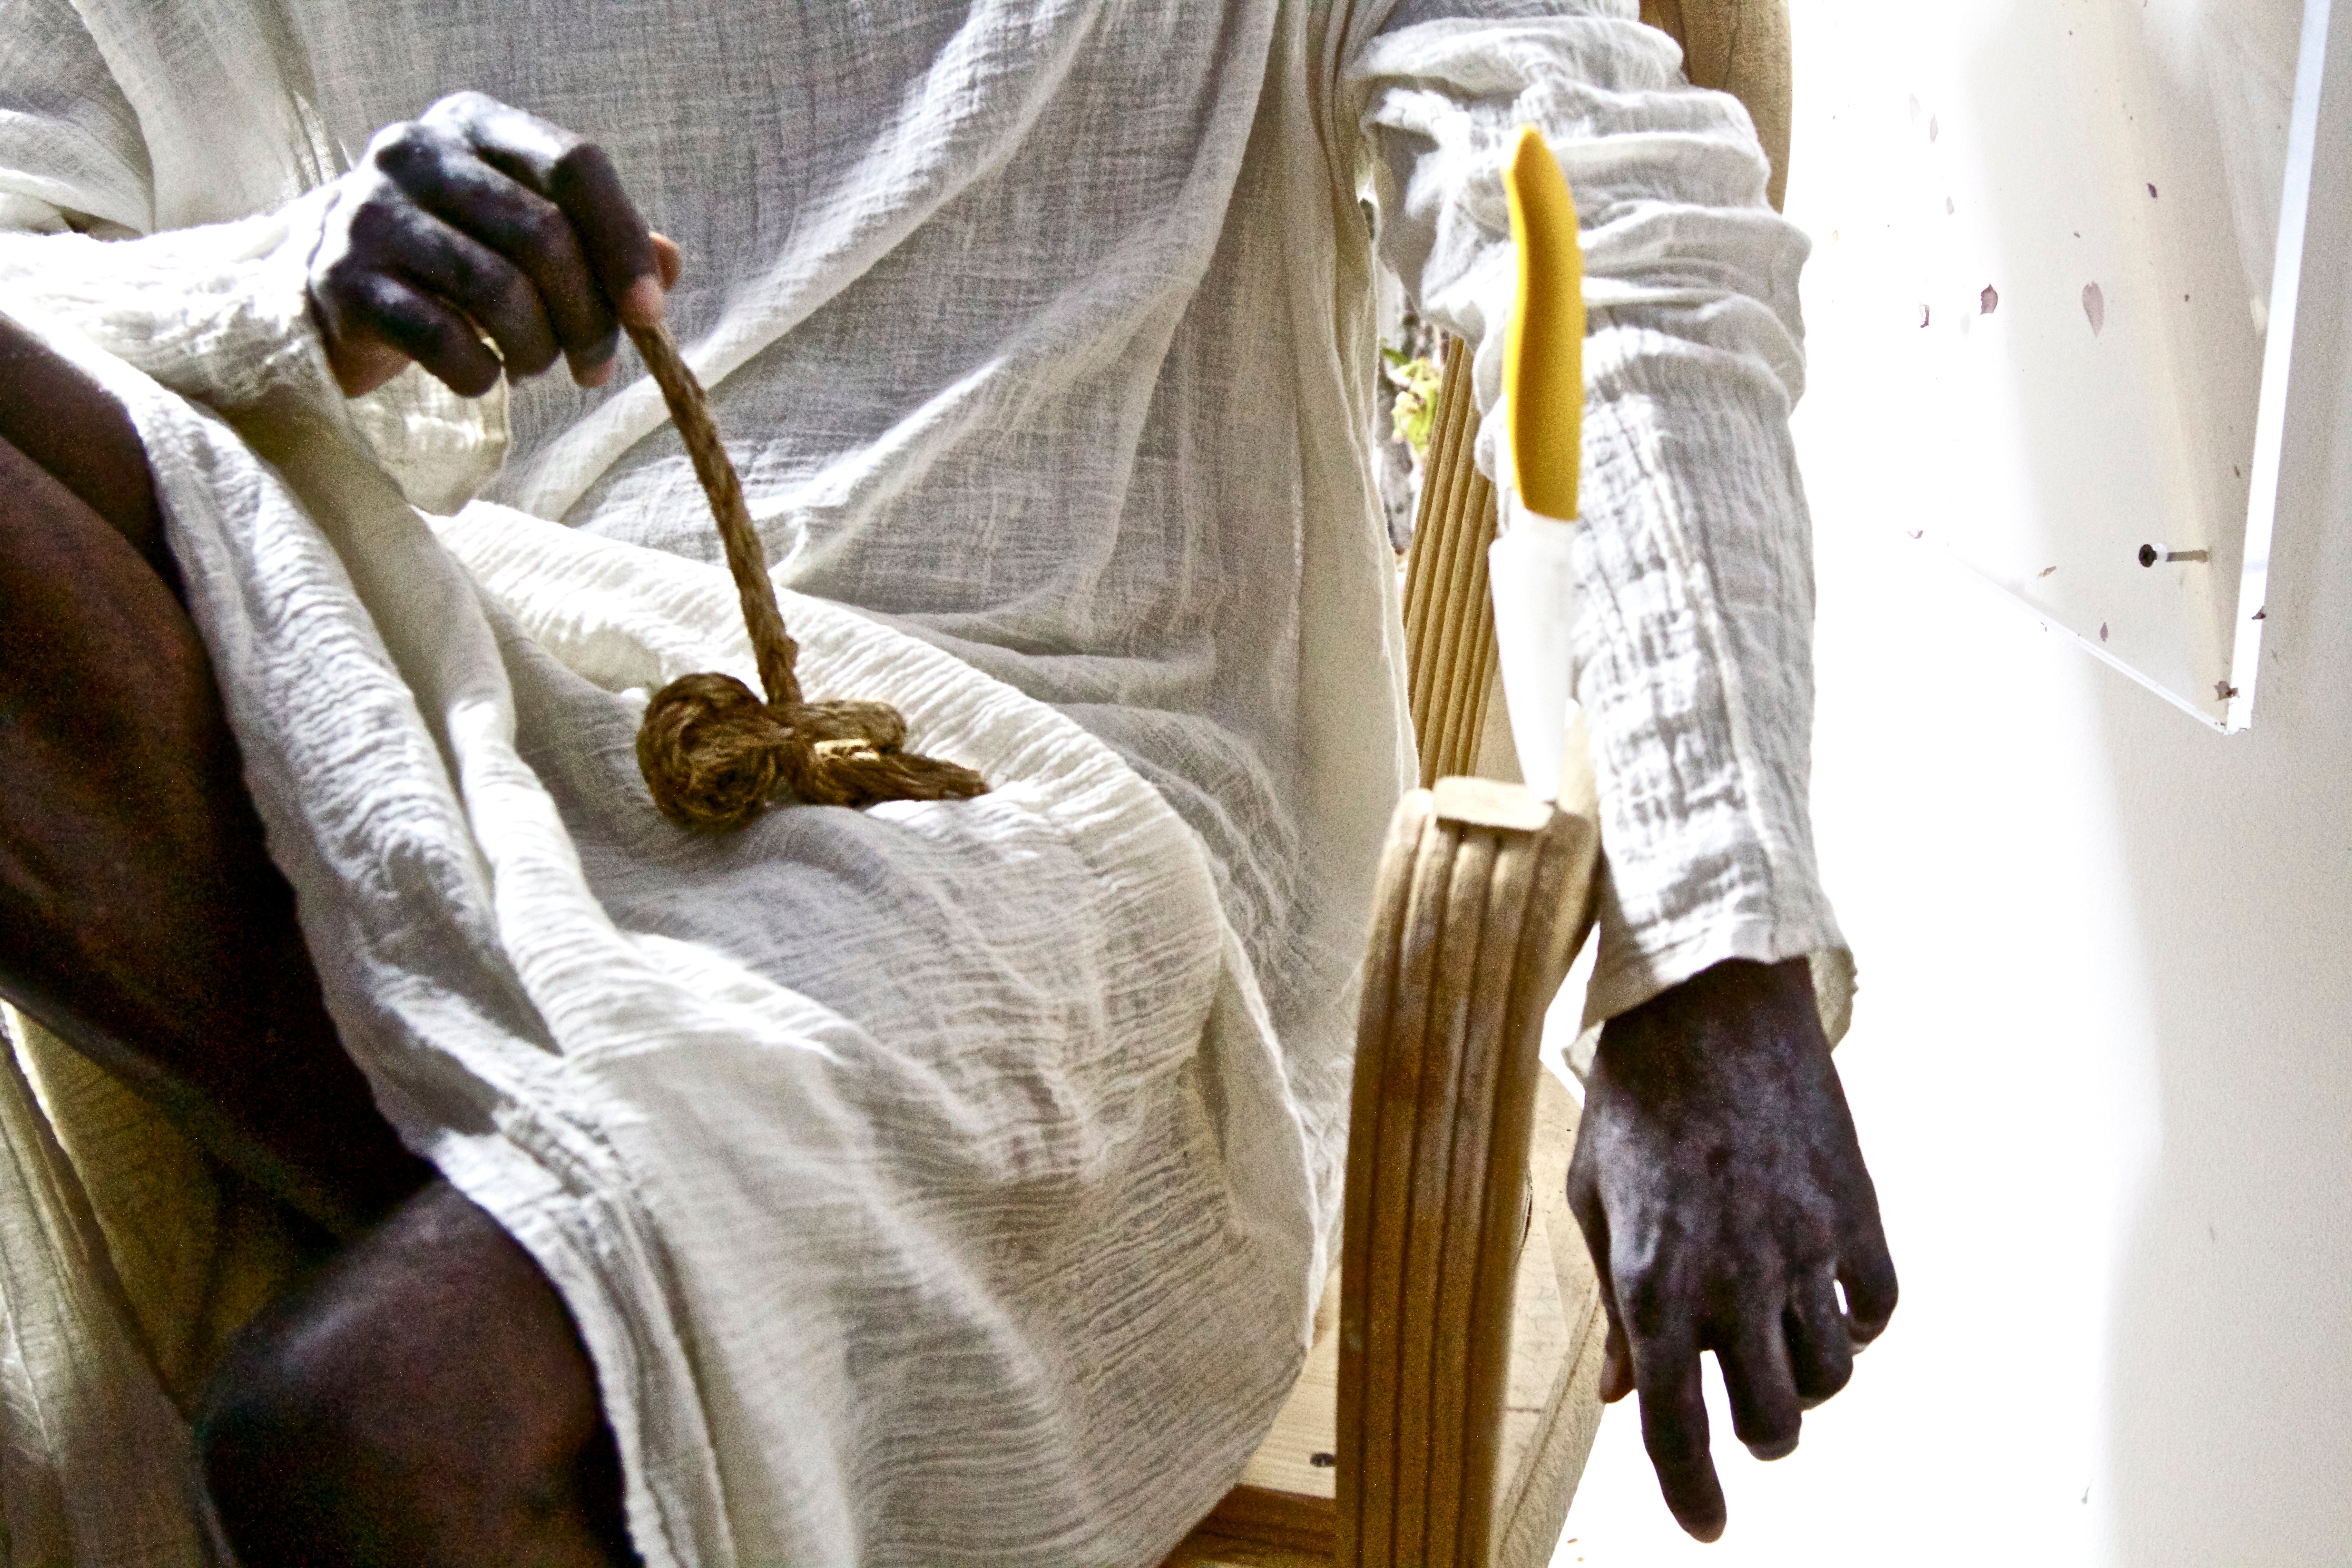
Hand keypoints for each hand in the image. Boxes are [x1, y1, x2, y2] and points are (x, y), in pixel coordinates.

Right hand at [307, 91, 683, 398]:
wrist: (333, 281)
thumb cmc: (456, 254)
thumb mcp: (528, 231)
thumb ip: (601, 239)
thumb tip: (669, 265)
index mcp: (476, 124)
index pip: (574, 163)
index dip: (623, 243)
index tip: (649, 313)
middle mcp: (417, 152)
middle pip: (542, 235)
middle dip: (588, 317)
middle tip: (595, 366)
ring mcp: (370, 213)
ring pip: (496, 291)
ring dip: (538, 350)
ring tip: (535, 366)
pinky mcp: (343, 282)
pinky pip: (443, 341)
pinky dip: (481, 375)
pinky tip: (483, 376)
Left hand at [1565, 957, 1896, 1541]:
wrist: (1707, 1002)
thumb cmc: (1636, 1098)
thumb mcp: (1596, 1203)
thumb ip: (1615, 1308)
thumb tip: (1620, 1394)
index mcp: (1655, 1281)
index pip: (1677, 1427)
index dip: (1691, 1492)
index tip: (1704, 1525)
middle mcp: (1736, 1278)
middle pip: (1771, 1421)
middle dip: (1755, 1433)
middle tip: (1741, 1406)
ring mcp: (1806, 1247)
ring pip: (1831, 1377)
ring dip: (1804, 1379)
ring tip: (1777, 1337)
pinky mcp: (1857, 1211)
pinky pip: (1876, 1312)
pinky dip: (1854, 1324)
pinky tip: (1823, 1296)